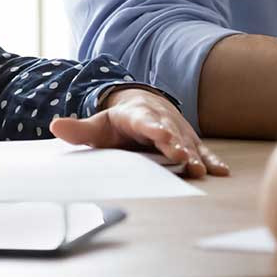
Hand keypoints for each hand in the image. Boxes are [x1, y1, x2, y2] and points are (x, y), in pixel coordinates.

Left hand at [50, 87, 229, 178]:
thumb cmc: (119, 122)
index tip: (162, 137)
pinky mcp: (188, 141)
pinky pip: (201, 150)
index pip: (145, 122)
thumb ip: (79, 130)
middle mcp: (160, 121)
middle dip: (176, 146)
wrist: (142, 104)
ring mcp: (177, 130)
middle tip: (183, 159)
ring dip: (194, 156)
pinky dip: (211, 159)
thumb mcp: (98, 125)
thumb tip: (55, 126)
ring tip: (202, 170)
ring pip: (187, 142)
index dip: (154, 130)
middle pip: (169, 133)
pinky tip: (221, 171)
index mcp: (137, 116)